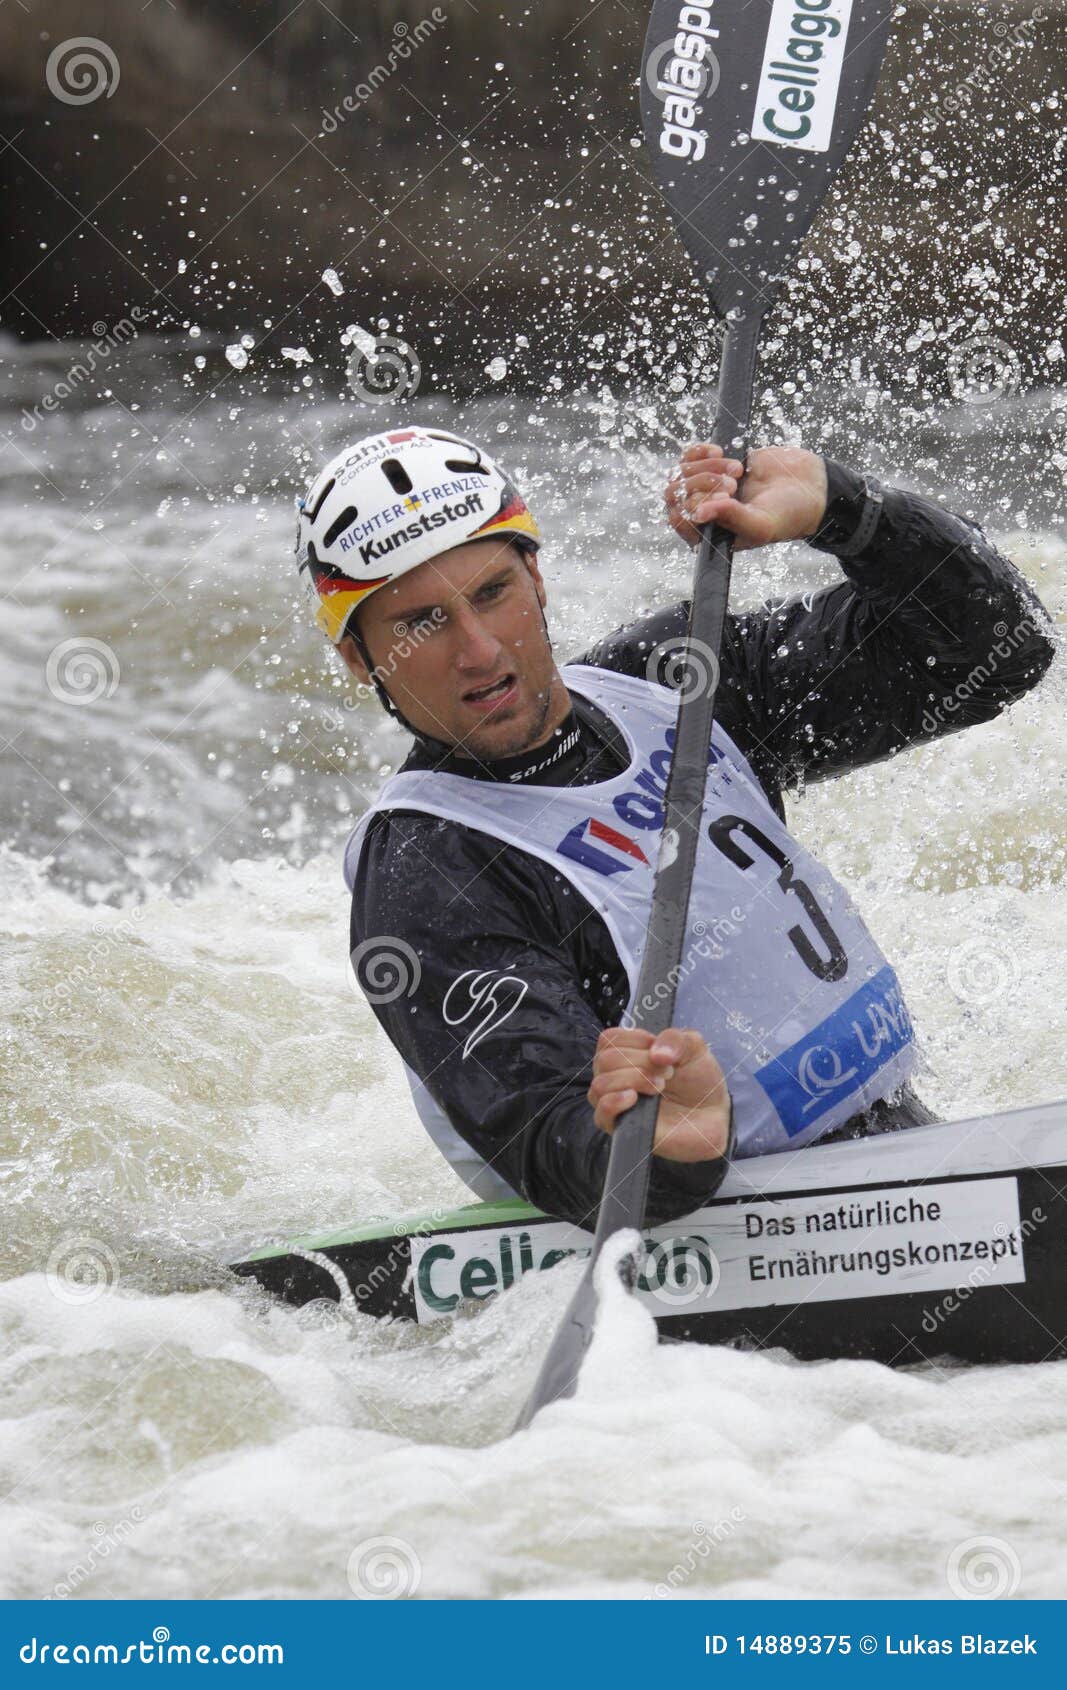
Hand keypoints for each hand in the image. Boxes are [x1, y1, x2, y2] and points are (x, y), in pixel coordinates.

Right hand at [587, 1026, 730, 1163]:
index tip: (660, 1050)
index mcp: (626, 1054)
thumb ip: (674, 1038)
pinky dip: (615, 1101)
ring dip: (634, 1079)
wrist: (713, 1115)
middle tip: (668, 1072)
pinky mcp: (621, 1128)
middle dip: (640, 1061)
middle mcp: (615, 1077)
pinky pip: (601, 1113)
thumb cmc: (698, 1081)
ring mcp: (616, 1103)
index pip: (609, 1038)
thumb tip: (655, 1053)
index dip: (636, 1039)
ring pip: (601, 1084)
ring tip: (660, 1086)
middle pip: (605, 1059)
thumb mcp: (693, 1048)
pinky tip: (635, 1098)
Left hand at [665, 442, 827, 551]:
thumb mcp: (761, 524)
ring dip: (707, 467)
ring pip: (680, 472)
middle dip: (701, 484)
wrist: (807, 486)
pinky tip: (721, 452)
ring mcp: (704, 488)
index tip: (724, 498)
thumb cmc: (787, 514)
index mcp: (710, 536)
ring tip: (737, 471)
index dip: (694, 504)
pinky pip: (688, 455)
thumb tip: (699, 514)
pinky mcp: (711, 465)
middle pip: (674, 494)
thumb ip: (731, 519)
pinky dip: (701, 451)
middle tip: (732, 485)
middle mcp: (702, 514)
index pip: (678, 520)